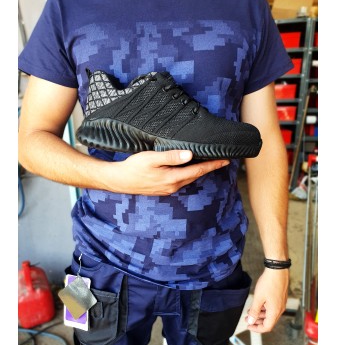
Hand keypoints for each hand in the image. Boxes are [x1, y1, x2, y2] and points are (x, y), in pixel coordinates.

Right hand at [106, 150, 229, 194]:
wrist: (119, 181)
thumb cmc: (134, 167)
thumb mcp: (151, 158)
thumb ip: (171, 157)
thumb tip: (189, 155)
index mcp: (172, 178)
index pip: (198, 170)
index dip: (212, 165)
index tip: (225, 160)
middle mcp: (173, 186)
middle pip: (196, 176)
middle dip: (209, 168)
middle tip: (221, 161)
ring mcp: (168, 189)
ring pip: (188, 179)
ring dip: (199, 171)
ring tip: (208, 163)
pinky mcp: (163, 189)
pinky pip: (181, 181)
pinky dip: (189, 174)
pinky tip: (189, 169)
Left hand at [245, 268, 288, 332]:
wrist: (277, 270)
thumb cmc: (269, 282)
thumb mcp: (258, 298)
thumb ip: (254, 311)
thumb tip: (251, 321)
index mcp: (275, 311)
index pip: (267, 327)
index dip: (257, 328)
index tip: (249, 326)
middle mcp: (280, 309)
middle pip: (269, 321)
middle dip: (257, 321)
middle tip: (247, 319)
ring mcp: (280, 303)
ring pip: (270, 314)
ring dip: (260, 314)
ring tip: (250, 311)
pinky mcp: (280, 298)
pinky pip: (272, 308)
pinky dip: (264, 308)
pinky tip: (257, 304)